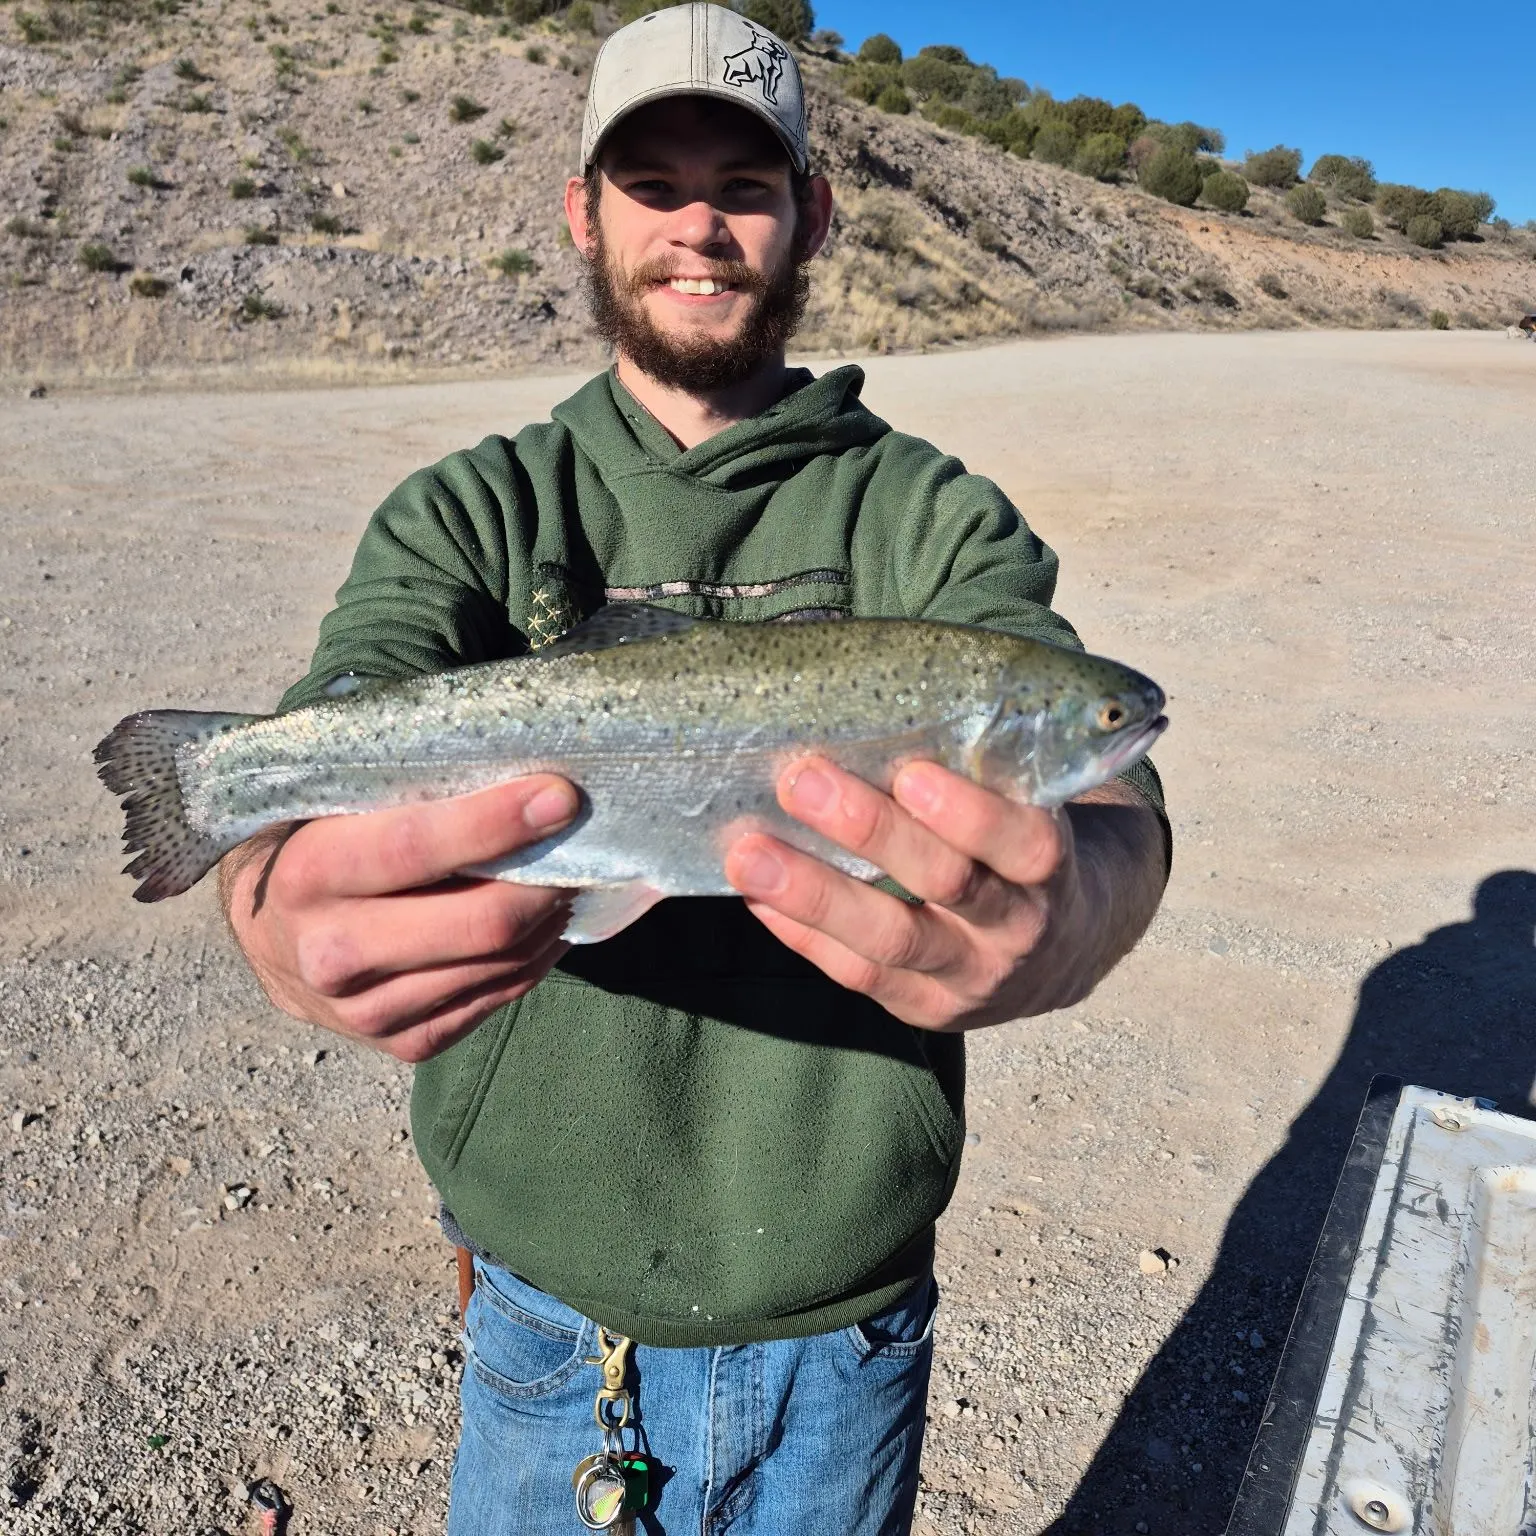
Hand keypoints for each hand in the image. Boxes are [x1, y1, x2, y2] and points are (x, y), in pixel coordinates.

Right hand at [219, 777, 579, 1061]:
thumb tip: (518, 766)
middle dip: (547, 880)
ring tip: (571, 874)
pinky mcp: (406, 1043)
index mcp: (310, 875)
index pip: (415, 848)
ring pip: (502, 964)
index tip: (559, 795)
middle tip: (583, 840)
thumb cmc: (319, 842)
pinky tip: (546, 920)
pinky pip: (501, 997)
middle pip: (480, 924)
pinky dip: (538, 954)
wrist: (268, 934)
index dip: (495, 822)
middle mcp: (332, 953)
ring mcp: (367, 1010)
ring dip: (551, 917)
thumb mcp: (335, 804)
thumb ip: (406, 789)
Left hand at [724, 759, 1163, 1031]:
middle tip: (801, 780)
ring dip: (813, 893)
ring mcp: (967, 978)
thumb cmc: (1020, 844)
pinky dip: (801, 931)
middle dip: (871, 832)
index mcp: (1051, 869)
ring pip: (888, 941)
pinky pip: (855, 973)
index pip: (1024, 844)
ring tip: (749, 854)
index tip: (910, 772)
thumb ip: (980, 769)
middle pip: (946, 885)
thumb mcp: (1028, 807)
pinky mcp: (922, 1008)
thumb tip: (873, 698)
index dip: (970, 814)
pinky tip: (756, 895)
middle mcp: (1016, 930)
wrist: (1066, 946)